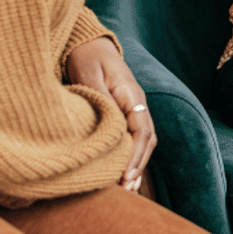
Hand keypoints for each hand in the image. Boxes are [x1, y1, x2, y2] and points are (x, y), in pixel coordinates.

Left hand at [62, 36, 154, 191]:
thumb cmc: (86, 57)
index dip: (135, 156)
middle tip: (127, 190)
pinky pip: (133, 138)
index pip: (142, 132)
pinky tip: (124, 174)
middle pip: (147, 140)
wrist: (87, 43)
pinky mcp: (124, 113)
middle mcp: (136, 104)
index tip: (125, 176)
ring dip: (136, 165)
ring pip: (142, 142)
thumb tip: (112, 128)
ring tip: (127, 190)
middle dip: (138, 166)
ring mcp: (132, 109)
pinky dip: (131, 157)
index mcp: (131, 96)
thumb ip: (101, 101)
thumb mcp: (89, 75)